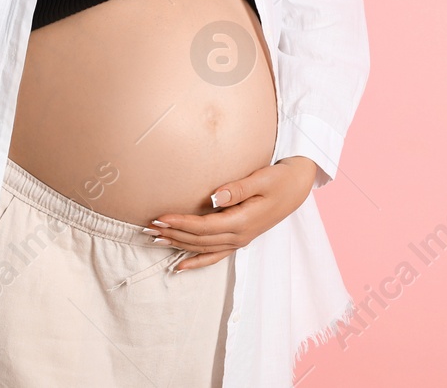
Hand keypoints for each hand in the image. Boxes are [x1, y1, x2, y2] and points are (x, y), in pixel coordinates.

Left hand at [143, 157, 319, 271]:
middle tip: (148, 227)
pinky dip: (197, 262)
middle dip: (173, 234)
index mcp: (243, 221)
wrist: (297, 187)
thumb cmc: (280, 179)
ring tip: (155, 239)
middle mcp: (240, 236)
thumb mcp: (263, 179)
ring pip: (203, 248)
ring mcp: (240, 240)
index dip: (181, 223)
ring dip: (178, 245)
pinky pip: (215, 256)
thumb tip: (215, 197)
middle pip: (199, 239)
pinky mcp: (240, 239)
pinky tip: (179, 266)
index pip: (204, 226)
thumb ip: (239, 188)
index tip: (160, 216)